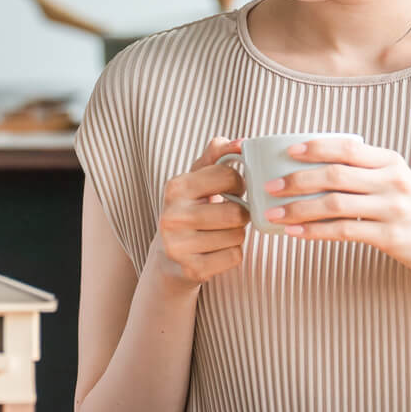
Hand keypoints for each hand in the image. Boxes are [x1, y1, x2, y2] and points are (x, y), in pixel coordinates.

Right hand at [151, 136, 250, 287]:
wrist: (169, 259)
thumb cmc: (190, 211)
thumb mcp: (195, 181)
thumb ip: (215, 157)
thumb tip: (238, 142)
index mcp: (175, 187)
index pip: (229, 176)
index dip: (239, 183)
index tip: (233, 189)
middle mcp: (172, 216)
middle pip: (237, 211)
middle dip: (241, 214)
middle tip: (230, 215)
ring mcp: (179, 245)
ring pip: (238, 236)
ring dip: (237, 234)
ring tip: (221, 233)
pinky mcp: (191, 269)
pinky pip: (234, 257)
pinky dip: (233, 254)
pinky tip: (217, 251)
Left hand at [260, 135, 410, 280]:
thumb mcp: (396, 180)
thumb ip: (365, 169)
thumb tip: (316, 163)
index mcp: (390, 161)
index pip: (347, 147)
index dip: (314, 147)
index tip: (287, 151)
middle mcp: (392, 181)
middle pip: (335, 174)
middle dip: (297, 178)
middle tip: (269, 185)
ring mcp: (392, 208)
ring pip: (334, 203)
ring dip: (298, 208)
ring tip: (273, 213)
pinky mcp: (389, 237)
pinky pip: (343, 230)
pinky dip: (314, 231)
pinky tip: (294, 233)